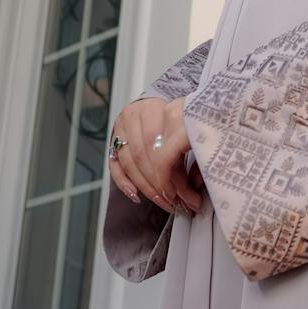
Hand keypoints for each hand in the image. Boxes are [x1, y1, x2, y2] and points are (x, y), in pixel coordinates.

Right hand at [107, 96, 203, 215]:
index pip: (156, 142)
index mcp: (153, 107)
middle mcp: (133, 115)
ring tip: (163, 202)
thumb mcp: (184, 124)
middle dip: (159, 183)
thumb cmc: (175, 118)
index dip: (168, 170)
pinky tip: (137, 196)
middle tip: (175, 201)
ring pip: (130, 163)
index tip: (183, 191)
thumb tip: (195, 183)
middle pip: (143, 155)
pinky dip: (125, 183)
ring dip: (146, 187)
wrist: (157, 106)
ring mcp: (120, 128)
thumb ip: (185, 146)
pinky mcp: (112, 141)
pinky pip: (115, 167)